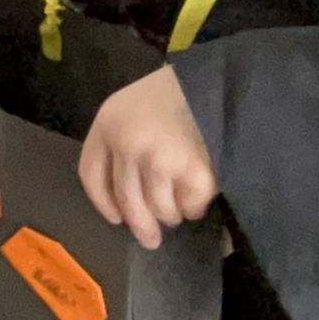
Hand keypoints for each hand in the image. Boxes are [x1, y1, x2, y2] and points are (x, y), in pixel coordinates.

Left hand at [80, 66, 217, 249]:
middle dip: (140, 225)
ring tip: (182, 207)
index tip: (116, 217)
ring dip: (171, 214)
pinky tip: (200, 195)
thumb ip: (125, 139)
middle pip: (126, 199)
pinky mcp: (193, 172)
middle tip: (150, 239)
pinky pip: (189, 207)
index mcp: (109, 121)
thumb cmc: (181, 92)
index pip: (92, 173)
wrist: (226, 80)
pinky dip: (195, 206)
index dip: (103, 201)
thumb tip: (129, 197)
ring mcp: (160, 159)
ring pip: (158, 209)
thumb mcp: (137, 104)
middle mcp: (128, 142)